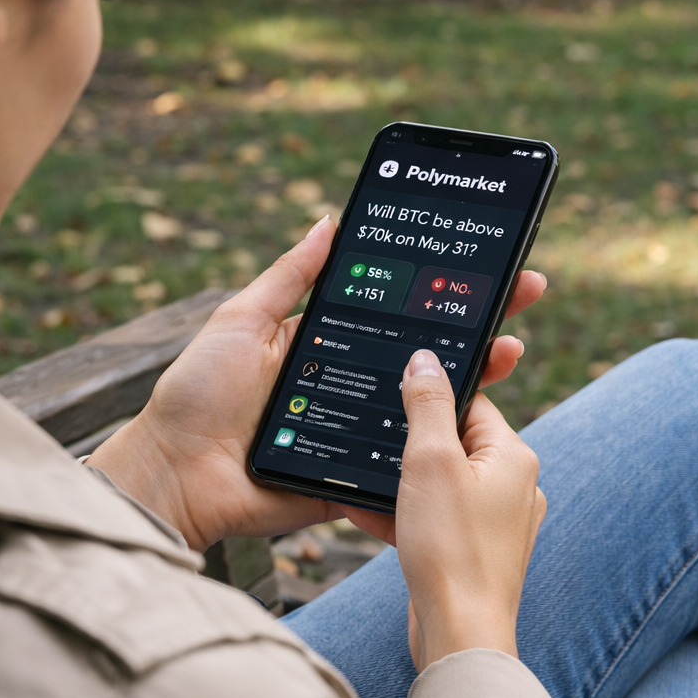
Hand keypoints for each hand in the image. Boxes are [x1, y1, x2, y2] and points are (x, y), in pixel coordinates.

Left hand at [88, 217, 546, 549]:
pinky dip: (440, 452)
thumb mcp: (242, 320)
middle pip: (427, 357)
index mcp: (329, 344)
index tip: (486, 265)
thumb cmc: (197, 393)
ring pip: (427, 409)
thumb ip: (290, 276)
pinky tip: (475, 426)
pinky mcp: (357, 478)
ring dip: (474, 383)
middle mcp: (352, 385)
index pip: (398, 312)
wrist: (175, 474)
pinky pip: (405, 466)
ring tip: (506, 355)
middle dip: (478, 328)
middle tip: (522, 300)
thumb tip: (329, 219)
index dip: (441, 291)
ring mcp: (359, 433)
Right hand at [350, 350, 546, 671]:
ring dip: (402, 485)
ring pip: (441, 484)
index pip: (472, 403)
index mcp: (514, 457)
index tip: (395, 404)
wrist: (459, 634)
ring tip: (369, 489)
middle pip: (454, 443)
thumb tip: (426, 361)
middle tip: (378, 452)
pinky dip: (406, 516)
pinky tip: (370, 518)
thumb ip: (428, 405)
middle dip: (411, 448)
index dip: (430, 402)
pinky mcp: (475, 554)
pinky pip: (436, 520)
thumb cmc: (451, 549)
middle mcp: (515, 487)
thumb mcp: (431, 461)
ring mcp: (497, 524)